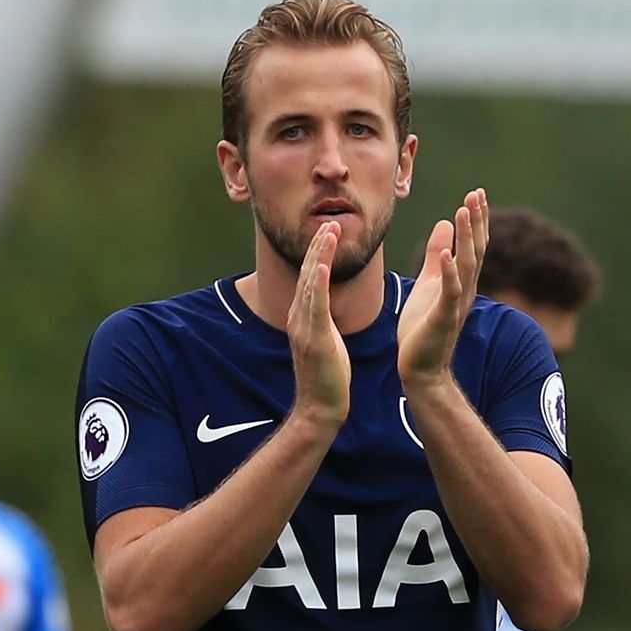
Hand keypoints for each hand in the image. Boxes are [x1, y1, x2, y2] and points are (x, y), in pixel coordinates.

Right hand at [289, 221, 350, 426]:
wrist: (320, 407)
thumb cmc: (328, 378)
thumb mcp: (325, 340)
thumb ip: (322, 320)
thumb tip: (326, 306)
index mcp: (304, 316)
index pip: (311, 277)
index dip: (319, 253)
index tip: (328, 231)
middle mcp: (299, 317)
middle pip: (309, 274)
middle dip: (318, 246)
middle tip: (330, 222)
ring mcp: (304, 327)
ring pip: (312, 284)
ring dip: (320, 256)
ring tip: (328, 232)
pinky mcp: (315, 339)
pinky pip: (316, 307)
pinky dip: (319, 284)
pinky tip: (323, 266)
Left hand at [398, 188, 488, 387]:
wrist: (420, 367)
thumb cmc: (422, 328)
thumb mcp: (428, 283)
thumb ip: (437, 254)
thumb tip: (445, 223)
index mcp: (461, 281)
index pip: (473, 244)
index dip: (476, 220)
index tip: (476, 193)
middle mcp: (465, 289)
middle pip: (475, 249)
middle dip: (476, 221)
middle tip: (476, 194)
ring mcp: (456, 304)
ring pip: (466, 265)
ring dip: (466, 237)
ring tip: (464, 212)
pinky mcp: (443, 318)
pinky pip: (450, 292)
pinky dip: (450, 272)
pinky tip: (448, 254)